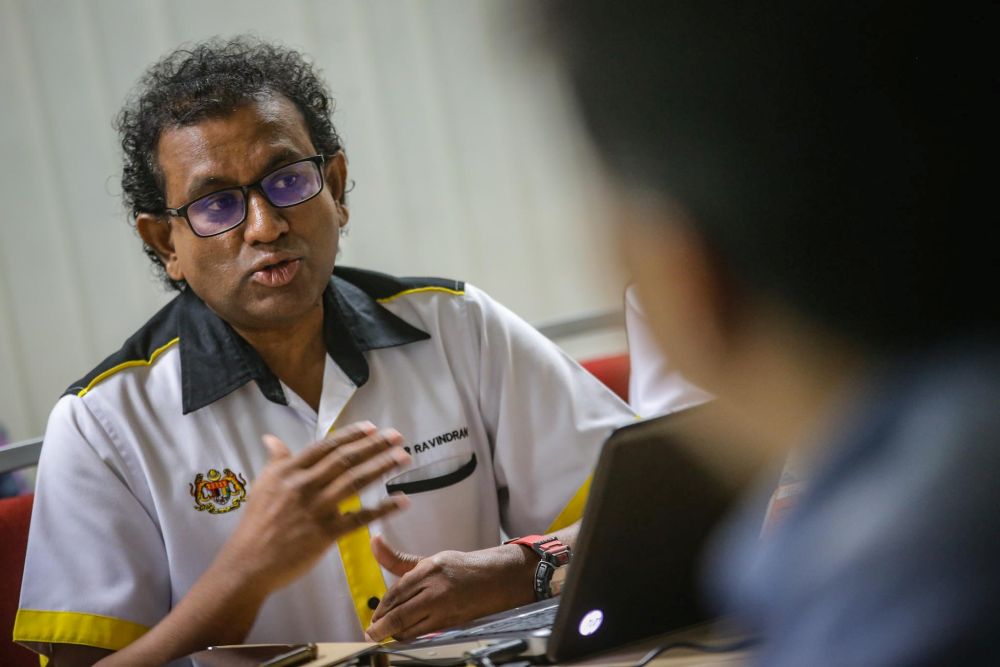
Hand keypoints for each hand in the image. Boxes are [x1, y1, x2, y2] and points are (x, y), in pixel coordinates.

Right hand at [220, 422, 411, 594]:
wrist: (248, 564)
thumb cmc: (256, 524)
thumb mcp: (262, 485)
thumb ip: (275, 460)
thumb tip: (271, 438)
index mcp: (289, 471)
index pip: (326, 446)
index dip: (351, 435)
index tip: (373, 427)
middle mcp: (304, 485)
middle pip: (345, 460)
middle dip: (374, 445)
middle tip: (398, 436)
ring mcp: (316, 509)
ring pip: (354, 482)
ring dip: (382, 467)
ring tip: (403, 457)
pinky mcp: (325, 534)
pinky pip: (359, 518)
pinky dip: (383, 508)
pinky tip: (402, 501)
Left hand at [365, 535, 536, 640]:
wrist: (495, 579)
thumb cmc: (460, 569)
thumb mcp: (429, 561)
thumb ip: (398, 559)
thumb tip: (374, 542)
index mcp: (430, 568)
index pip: (397, 592)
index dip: (381, 607)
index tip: (373, 616)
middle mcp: (437, 588)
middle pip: (400, 613)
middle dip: (382, 626)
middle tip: (371, 632)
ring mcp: (445, 607)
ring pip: (410, 627)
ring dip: (394, 633)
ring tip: (384, 634)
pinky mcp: (451, 622)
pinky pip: (423, 633)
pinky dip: (409, 636)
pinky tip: (403, 634)